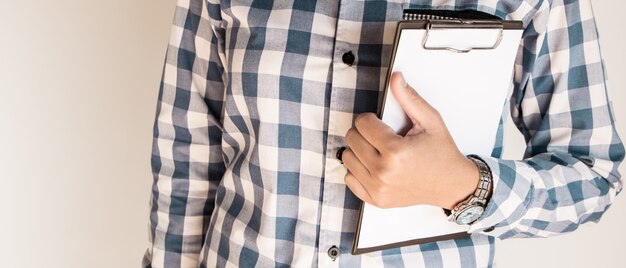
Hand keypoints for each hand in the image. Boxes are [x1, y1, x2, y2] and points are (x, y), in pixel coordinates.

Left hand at [343, 72, 478, 208]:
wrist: (451, 184)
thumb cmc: (441, 152)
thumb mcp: (430, 120)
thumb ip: (409, 98)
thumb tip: (395, 78)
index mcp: (396, 151)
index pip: (362, 123)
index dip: (371, 119)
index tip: (382, 124)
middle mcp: (384, 172)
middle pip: (352, 139)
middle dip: (364, 133)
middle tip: (381, 136)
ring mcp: (378, 189)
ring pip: (347, 158)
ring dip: (359, 151)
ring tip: (378, 151)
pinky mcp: (376, 199)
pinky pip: (349, 178)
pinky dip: (358, 170)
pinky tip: (374, 165)